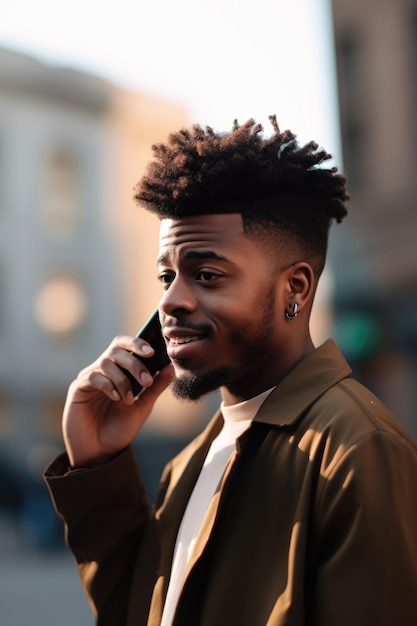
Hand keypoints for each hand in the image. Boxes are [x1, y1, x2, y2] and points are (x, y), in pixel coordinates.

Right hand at [62, 335, 172, 466]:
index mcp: (118, 370)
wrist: (100, 453)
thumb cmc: (119, 429)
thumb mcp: (142, 407)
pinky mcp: (77, 389)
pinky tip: (116, 398)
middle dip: (134, 362)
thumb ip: (155, 387)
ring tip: (129, 399)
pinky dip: (108, 385)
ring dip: (122, 379)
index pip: (126, 345)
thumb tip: (170, 367)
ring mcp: (89, 378)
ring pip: (106, 362)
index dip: (138, 343)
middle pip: (116, 349)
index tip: (153, 351)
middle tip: (146, 380)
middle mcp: (102, 370)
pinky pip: (93, 377)